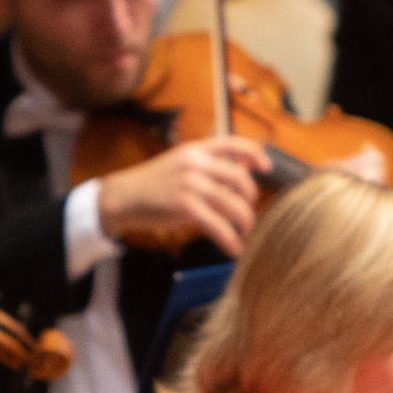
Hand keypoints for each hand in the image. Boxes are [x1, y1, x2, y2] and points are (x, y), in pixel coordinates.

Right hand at [95, 135, 269, 254]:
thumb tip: (238, 175)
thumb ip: (205, 165)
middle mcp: (195, 164)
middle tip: (249, 211)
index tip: (267, 167)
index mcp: (195, 149)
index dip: (255, 154)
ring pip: (233, 203)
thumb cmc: (154, 183)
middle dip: (250, 197)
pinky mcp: (185, 207)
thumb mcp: (179, 163)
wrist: (124, 196)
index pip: (232, 143)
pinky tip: (233, 248)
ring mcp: (190, 184)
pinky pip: (218, 225)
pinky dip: (230, 239)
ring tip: (244, 230)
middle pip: (239, 178)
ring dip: (245, 220)